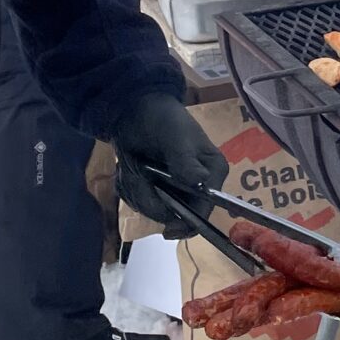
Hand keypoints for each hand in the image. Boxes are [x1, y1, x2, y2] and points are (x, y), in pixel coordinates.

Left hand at [111, 92, 226, 220]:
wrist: (135, 109)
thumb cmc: (164, 119)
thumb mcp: (177, 137)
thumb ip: (186, 162)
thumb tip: (200, 182)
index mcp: (211, 174)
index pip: (205, 210)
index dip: (188, 223)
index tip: (168, 229)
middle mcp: (196, 186)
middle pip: (175, 215)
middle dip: (151, 199)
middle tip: (138, 175)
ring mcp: (174, 189)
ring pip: (152, 209)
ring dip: (137, 191)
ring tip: (132, 167)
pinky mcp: (154, 189)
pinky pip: (139, 202)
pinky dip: (129, 187)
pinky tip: (128, 169)